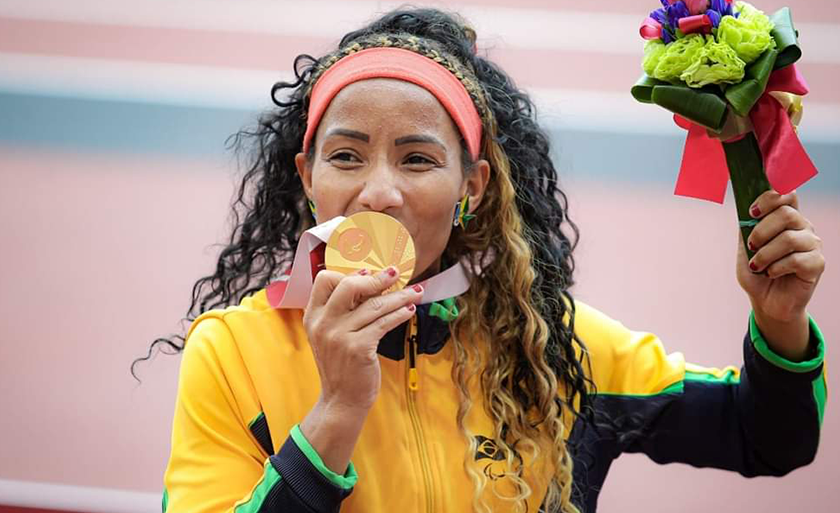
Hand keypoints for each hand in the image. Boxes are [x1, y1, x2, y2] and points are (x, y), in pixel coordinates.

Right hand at [303, 266, 422, 411]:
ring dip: (399, 296)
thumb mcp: (331, 334)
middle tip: (395, 274)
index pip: (325, 279)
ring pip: (374, 305)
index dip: (349, 273)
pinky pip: (384, 323)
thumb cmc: (342, 364)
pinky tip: (409, 310)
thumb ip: (342, 309)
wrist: (341, 400)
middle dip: (377, 278)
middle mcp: (323, 324)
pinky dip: (400, 314)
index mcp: (313, 316)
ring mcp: (339, 336)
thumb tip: (367, 276)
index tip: (369, 273)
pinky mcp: (358, 348)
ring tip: (414, 292)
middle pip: (349, 285)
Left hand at [736, 190, 824, 359]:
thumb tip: (744, 210)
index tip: (752, 212)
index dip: (770, 198)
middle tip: (751, 246)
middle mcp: (802, 227)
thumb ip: (746, 228)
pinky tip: (771, 274)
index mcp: (785, 218)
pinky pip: (796, 260)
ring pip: (789, 238)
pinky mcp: (817, 264)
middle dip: (761, 231)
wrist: (766, 301)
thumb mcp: (744, 248)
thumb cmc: (756, 273)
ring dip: (765, 254)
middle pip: (786, 214)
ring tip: (757, 266)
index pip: (787, 194)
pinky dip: (776, 268)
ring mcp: (812, 245)